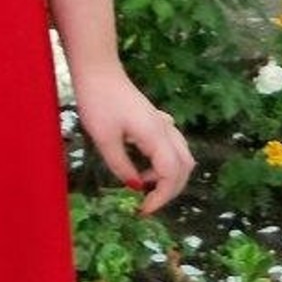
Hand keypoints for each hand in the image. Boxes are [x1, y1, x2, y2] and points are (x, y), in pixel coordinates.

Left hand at [73, 66, 194, 214]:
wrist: (97, 70)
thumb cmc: (98, 101)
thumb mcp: (104, 138)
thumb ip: (121, 165)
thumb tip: (135, 187)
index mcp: (156, 135)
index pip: (171, 175)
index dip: (161, 197)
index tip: (142, 210)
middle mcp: (165, 129)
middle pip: (184, 168)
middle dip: (169, 191)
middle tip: (146, 204)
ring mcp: (162, 123)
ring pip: (182, 156)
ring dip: (169, 176)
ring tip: (142, 185)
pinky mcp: (155, 119)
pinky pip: (172, 146)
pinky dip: (165, 162)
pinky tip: (144, 165)